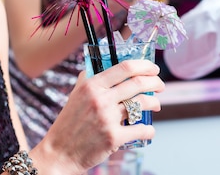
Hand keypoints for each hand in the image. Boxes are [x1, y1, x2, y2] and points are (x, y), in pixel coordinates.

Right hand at [38, 59, 163, 172]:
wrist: (60, 153)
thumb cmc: (69, 123)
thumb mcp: (75, 95)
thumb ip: (89, 80)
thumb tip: (103, 66)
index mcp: (92, 85)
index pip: (125, 68)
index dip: (144, 66)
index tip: (153, 68)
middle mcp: (100, 99)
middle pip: (138, 83)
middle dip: (155, 83)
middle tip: (159, 85)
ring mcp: (107, 118)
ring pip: (142, 104)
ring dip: (154, 103)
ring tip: (155, 105)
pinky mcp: (113, 138)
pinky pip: (141, 129)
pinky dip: (149, 129)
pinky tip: (148, 129)